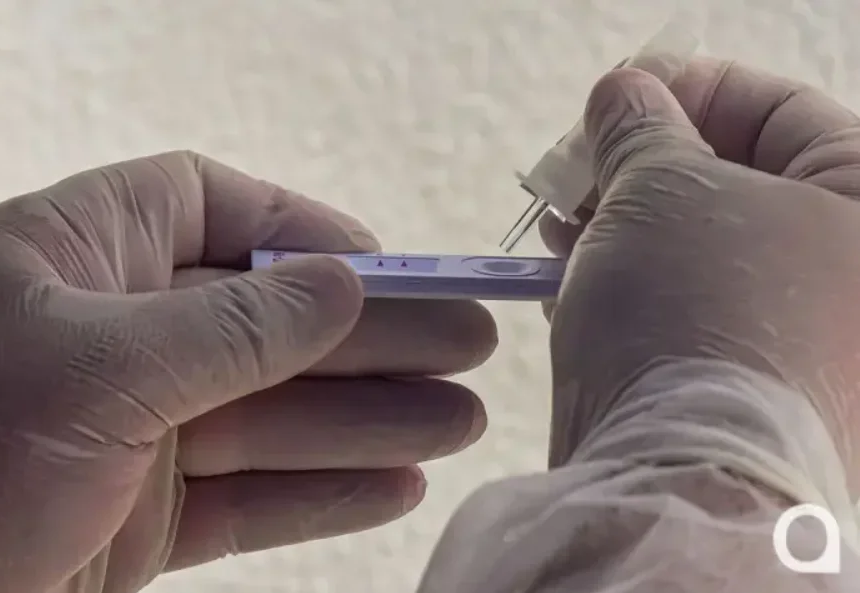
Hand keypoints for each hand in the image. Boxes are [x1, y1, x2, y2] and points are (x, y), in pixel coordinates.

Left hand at [0, 151, 495, 592]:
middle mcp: (114, 336)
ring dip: (371, 419)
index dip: (301, 228)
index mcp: (82, 259)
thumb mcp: (101, 368)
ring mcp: (133, 431)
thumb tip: (345, 284)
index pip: (210, 208)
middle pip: (270, 321)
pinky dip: (322, 492)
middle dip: (373, 336)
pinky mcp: (141, 521)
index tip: (383, 264)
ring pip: (276, 415)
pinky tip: (396, 483)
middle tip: (471, 345)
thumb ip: (234, 327)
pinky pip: (251, 496)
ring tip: (462, 420)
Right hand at [541, 59, 859, 488]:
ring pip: (706, 250)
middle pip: (740, 183)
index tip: (615, 92)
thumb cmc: (691, 317)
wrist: (675, 482)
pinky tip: (574, 275)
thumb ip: (640, 124)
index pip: (779, 113)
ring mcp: (809, 341)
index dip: (688, 89)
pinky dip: (633, 283)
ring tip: (560, 223)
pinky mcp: (752, 387)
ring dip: (624, 223)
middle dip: (641, 165)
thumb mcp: (658, 188)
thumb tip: (623, 93)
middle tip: (574, 166)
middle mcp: (850, 280)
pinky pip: (692, 308)